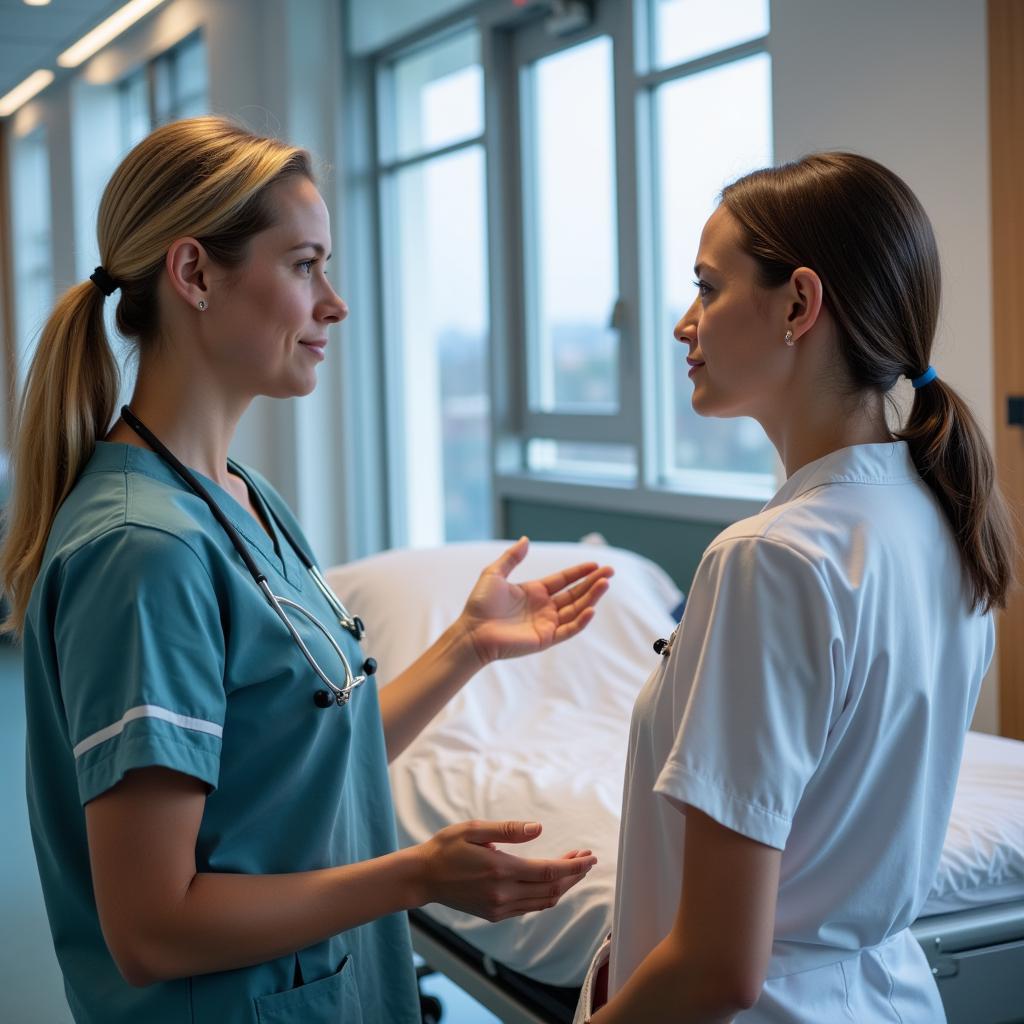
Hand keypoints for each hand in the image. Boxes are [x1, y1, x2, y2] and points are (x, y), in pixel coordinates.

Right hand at [417, 819, 596, 921]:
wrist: (424, 877)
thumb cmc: (447, 847)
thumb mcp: (473, 829)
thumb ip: (508, 830)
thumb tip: (538, 828)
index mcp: (500, 870)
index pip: (549, 872)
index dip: (574, 866)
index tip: (590, 856)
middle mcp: (502, 894)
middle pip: (552, 889)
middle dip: (574, 875)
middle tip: (586, 858)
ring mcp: (499, 907)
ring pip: (543, 901)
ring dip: (563, 886)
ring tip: (574, 867)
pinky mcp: (495, 914)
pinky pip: (529, 907)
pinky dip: (546, 895)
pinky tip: (551, 881)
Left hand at [457, 537, 613, 665]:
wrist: (472, 632)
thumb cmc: (480, 604)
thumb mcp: (494, 574)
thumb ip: (511, 557)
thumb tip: (526, 539)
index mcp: (535, 592)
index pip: (564, 580)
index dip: (580, 572)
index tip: (596, 564)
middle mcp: (544, 607)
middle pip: (575, 593)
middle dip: (592, 583)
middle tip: (610, 571)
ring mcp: (547, 623)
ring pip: (576, 609)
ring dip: (591, 597)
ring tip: (605, 584)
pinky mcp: (546, 638)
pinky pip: (569, 629)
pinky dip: (581, 620)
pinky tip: (591, 608)